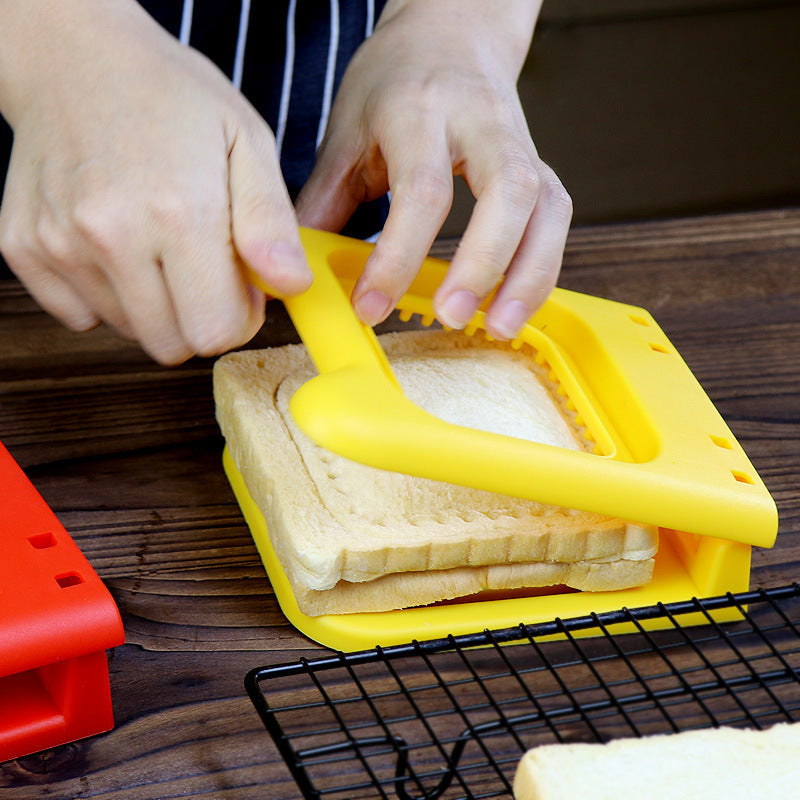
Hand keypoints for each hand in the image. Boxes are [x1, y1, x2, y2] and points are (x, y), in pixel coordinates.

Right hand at [0, 0, 311, 363]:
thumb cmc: (171, 97)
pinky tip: (117, 246)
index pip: (216, 332)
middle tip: (204, 268)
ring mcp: (61, 244)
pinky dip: (105, 295)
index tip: (241, 286)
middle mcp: (112, 236)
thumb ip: (271, 223)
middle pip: (171, 346)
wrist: (74, 57)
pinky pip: (79, 316)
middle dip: (199, 318)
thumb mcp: (247, 142)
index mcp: (179, 213)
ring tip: (159, 245)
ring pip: (129, 332)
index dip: (239, 319)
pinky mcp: (24, 248)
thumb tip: (291, 285)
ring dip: (155, 306)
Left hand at [296, 0, 570, 339]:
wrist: (453, 33)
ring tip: (499, 329)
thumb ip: (324, 198)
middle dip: (481, 264)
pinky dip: (541, 269)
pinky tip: (515, 307)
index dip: (398, 256)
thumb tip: (297, 268)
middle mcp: (481, 123)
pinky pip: (556, 220)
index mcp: (419, 111)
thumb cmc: (396, 81)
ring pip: (546, 208)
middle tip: (451, 317)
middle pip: (505, 193)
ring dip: (529, 276)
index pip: (421, 190)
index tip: (372, 307)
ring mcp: (520, 144)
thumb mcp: (346, 128)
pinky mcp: (540, 167)